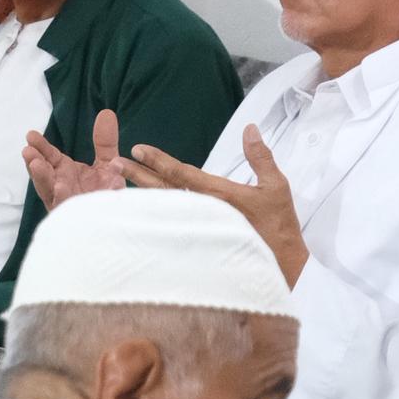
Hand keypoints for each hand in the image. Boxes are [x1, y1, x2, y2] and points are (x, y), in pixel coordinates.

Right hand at [22, 109, 127, 210]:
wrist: (116, 223)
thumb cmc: (105, 193)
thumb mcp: (108, 163)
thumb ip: (105, 142)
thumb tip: (107, 113)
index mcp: (64, 174)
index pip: (48, 158)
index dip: (40, 147)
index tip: (30, 135)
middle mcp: (60, 189)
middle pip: (44, 176)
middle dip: (36, 164)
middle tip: (28, 151)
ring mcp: (65, 206)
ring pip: (50, 193)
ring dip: (43, 180)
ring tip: (36, 165)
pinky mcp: (73, 220)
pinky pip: (67, 211)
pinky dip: (64, 199)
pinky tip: (61, 187)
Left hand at [123, 125, 308, 283]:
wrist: (283, 270)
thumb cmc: (280, 228)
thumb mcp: (276, 187)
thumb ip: (260, 156)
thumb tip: (250, 128)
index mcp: (219, 196)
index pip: (182, 174)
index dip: (158, 161)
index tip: (138, 150)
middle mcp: (203, 213)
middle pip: (163, 191)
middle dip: (138, 175)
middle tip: (115, 163)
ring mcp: (198, 232)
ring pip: (163, 209)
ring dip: (140, 194)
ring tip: (119, 182)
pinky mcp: (198, 245)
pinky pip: (169, 228)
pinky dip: (152, 217)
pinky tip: (138, 212)